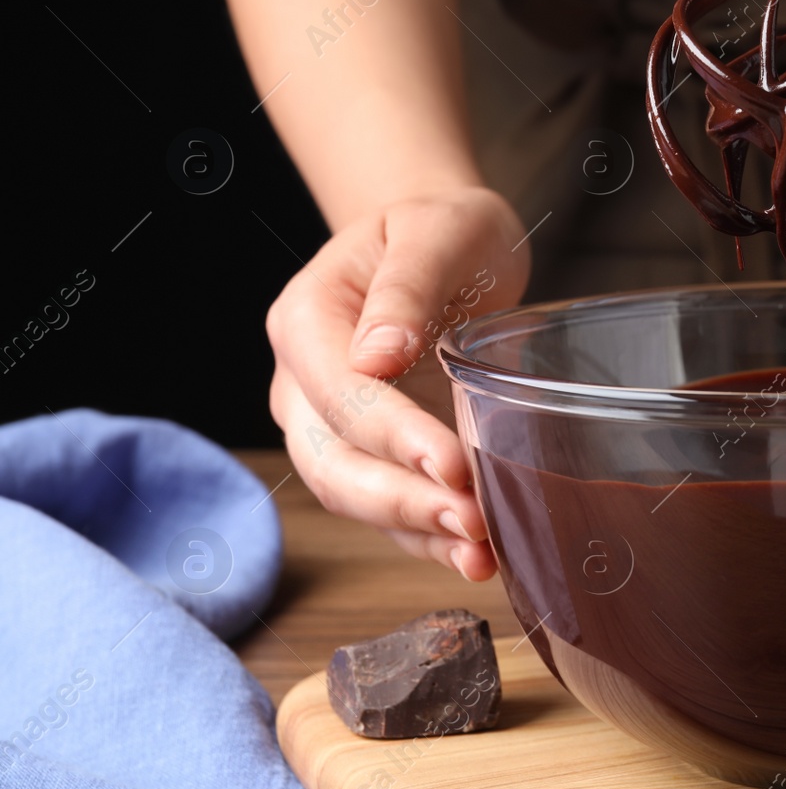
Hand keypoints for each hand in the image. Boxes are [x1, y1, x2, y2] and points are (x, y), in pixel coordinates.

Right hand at [266, 189, 529, 579]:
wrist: (442, 246)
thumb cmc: (439, 230)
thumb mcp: (434, 233)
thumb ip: (405, 289)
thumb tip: (376, 354)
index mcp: (305, 321)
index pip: (341, 394)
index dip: (395, 437)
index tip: (453, 465)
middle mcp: (302, 385)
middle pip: (334, 462)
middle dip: (402, 501)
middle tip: (473, 521)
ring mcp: (329, 429)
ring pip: (355, 498)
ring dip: (417, 532)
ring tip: (481, 554)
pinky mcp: (371, 458)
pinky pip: (390, 512)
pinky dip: (430, 540)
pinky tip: (477, 558)